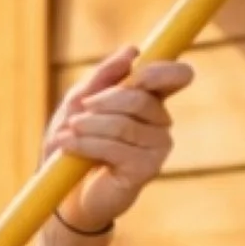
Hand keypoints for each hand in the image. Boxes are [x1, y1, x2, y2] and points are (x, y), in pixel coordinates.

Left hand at [45, 48, 193, 235]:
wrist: (67, 194)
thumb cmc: (74, 145)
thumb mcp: (79, 103)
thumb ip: (103, 76)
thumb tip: (132, 51)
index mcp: (151, 101)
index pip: (177, 77)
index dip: (163, 70)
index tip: (136, 73)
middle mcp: (161, 123)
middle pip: (140, 98)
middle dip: (104, 101)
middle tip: (78, 111)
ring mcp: (158, 148)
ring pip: (124, 124)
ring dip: (88, 125)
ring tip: (67, 132)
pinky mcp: (146, 170)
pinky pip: (116, 147)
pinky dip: (86, 144)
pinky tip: (68, 146)